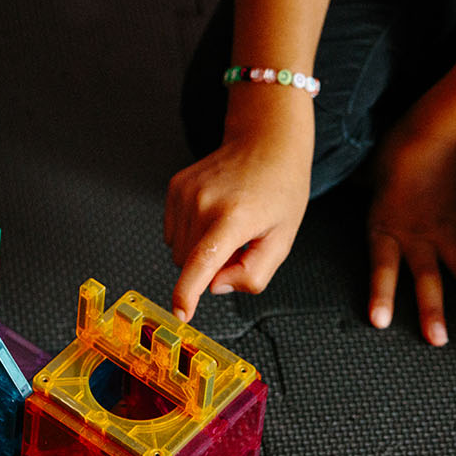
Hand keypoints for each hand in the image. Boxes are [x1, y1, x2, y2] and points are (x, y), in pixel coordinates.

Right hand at [164, 116, 312, 323]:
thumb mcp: (282, 240)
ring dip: (198, 249)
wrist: (266, 143)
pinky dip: (190, 233)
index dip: (188, 292)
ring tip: (227, 225)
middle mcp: (203, 203)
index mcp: (234, 218)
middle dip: (208, 266)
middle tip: (239, 245)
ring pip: (178, 249)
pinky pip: (173, 231)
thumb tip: (215, 285)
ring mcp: (185, 192)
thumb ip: (253, 273)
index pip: (202, 262)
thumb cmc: (280, 190)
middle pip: (188, 263)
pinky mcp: (175, 187)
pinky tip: (212, 215)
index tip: (180, 312)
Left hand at [366, 113, 455, 346]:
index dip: (382, 293)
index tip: (381, 321)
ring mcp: (448, 229)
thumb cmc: (396, 150)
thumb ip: (365, 191)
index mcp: (387, 225)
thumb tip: (355, 187)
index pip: (382, 266)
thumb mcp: (370, 174)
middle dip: (432, 310)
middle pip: (426, 278)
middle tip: (437, 341)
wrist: (436, 130)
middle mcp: (418, 234)